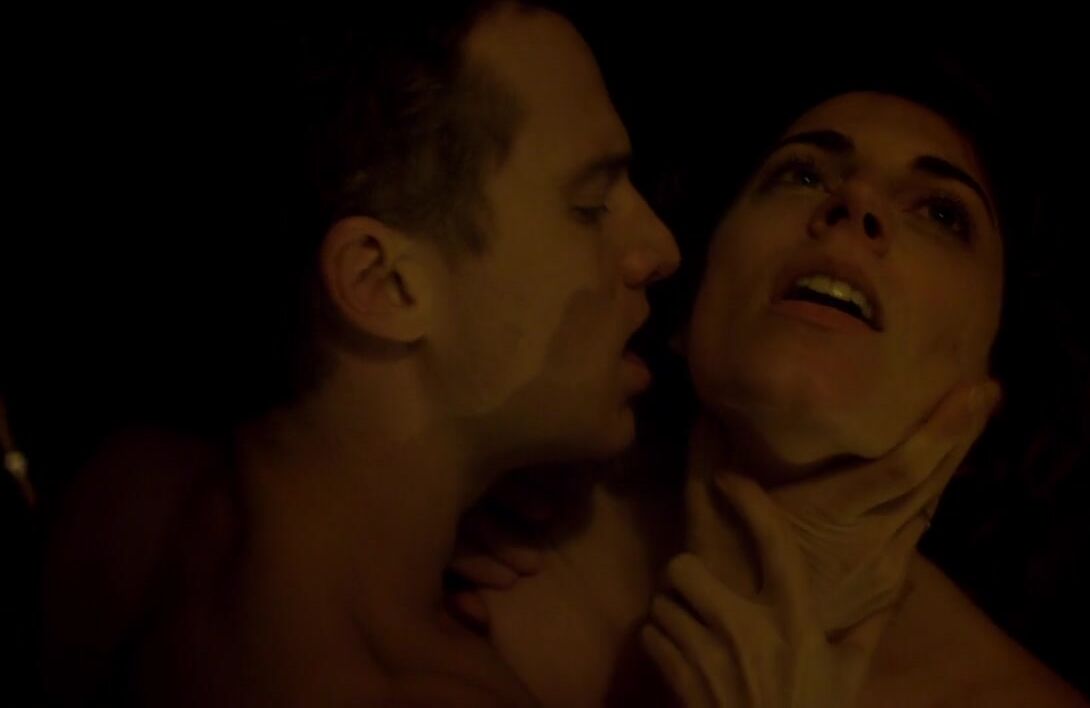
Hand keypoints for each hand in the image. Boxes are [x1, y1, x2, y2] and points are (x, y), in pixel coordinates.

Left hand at [644, 475, 882, 706]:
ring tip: (687, 624)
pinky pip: (651, 636)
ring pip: (662, 602)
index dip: (749, 502)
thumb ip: (869, 625)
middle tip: (694, 585)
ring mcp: (711, 655)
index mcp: (795, 620)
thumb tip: (904, 580)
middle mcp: (748, 628)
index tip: (728, 479)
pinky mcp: (683, 681)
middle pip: (685, 567)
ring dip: (670, 611)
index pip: (773, 543)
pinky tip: (677, 653)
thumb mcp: (849, 673)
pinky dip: (658, 641)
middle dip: (683, 574)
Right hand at [691, 379, 1000, 634]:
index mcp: (833, 514)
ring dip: (947, 468)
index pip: (903, 467)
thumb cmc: (723, 571)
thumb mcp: (708, 506)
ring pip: (929, 510)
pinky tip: (927, 485)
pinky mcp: (885, 588)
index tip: (975, 390)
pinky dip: (924, 502)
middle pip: (932, 483)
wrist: (742, 647)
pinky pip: (915, 535)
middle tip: (986, 391)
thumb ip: (708, 453)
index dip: (943, 429)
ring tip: (962, 427)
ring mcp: (884, 570)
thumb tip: (707, 406)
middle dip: (962, 435)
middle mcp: (872, 542)